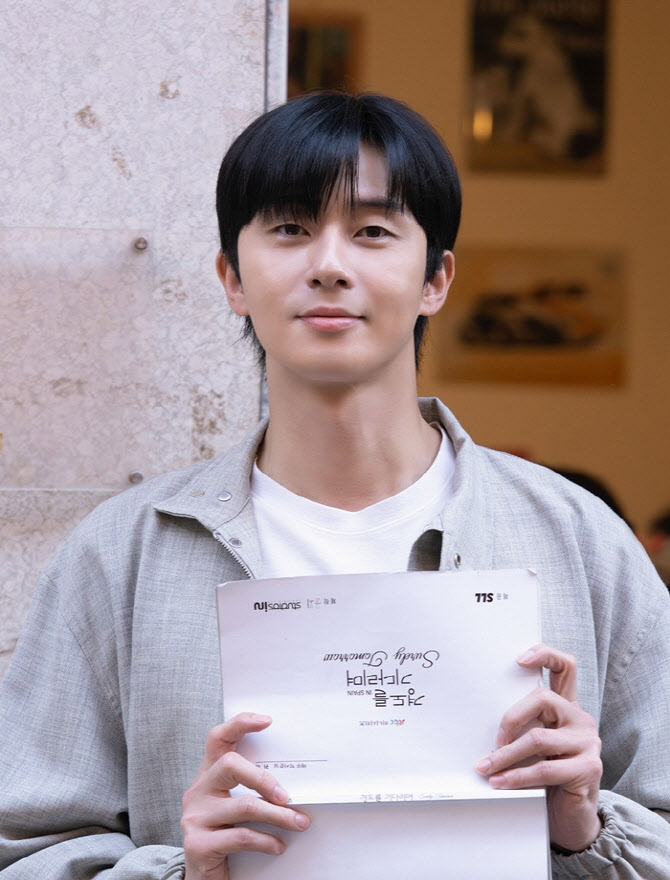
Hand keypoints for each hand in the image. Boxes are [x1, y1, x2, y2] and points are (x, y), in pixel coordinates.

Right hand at [181, 713, 309, 879]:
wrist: (202, 879)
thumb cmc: (224, 837)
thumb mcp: (233, 808)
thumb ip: (249, 790)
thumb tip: (290, 783)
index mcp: (207, 776)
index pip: (217, 739)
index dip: (239, 724)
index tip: (267, 721)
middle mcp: (197, 791)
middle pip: (230, 764)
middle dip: (264, 778)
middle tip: (287, 795)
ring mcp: (195, 817)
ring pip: (244, 805)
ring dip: (278, 816)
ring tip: (299, 822)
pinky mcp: (197, 844)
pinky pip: (241, 836)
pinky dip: (266, 840)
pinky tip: (278, 844)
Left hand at [474, 644, 602, 852]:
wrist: (572, 816)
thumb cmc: (547, 776)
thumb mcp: (535, 746)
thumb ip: (523, 727)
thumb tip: (482, 721)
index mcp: (567, 707)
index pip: (565, 668)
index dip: (544, 655)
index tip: (519, 659)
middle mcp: (580, 719)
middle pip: (541, 698)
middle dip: (510, 718)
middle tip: (493, 740)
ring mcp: (588, 742)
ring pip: (538, 738)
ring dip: (505, 756)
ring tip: (485, 768)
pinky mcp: (589, 768)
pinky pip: (545, 769)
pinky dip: (517, 777)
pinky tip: (501, 783)